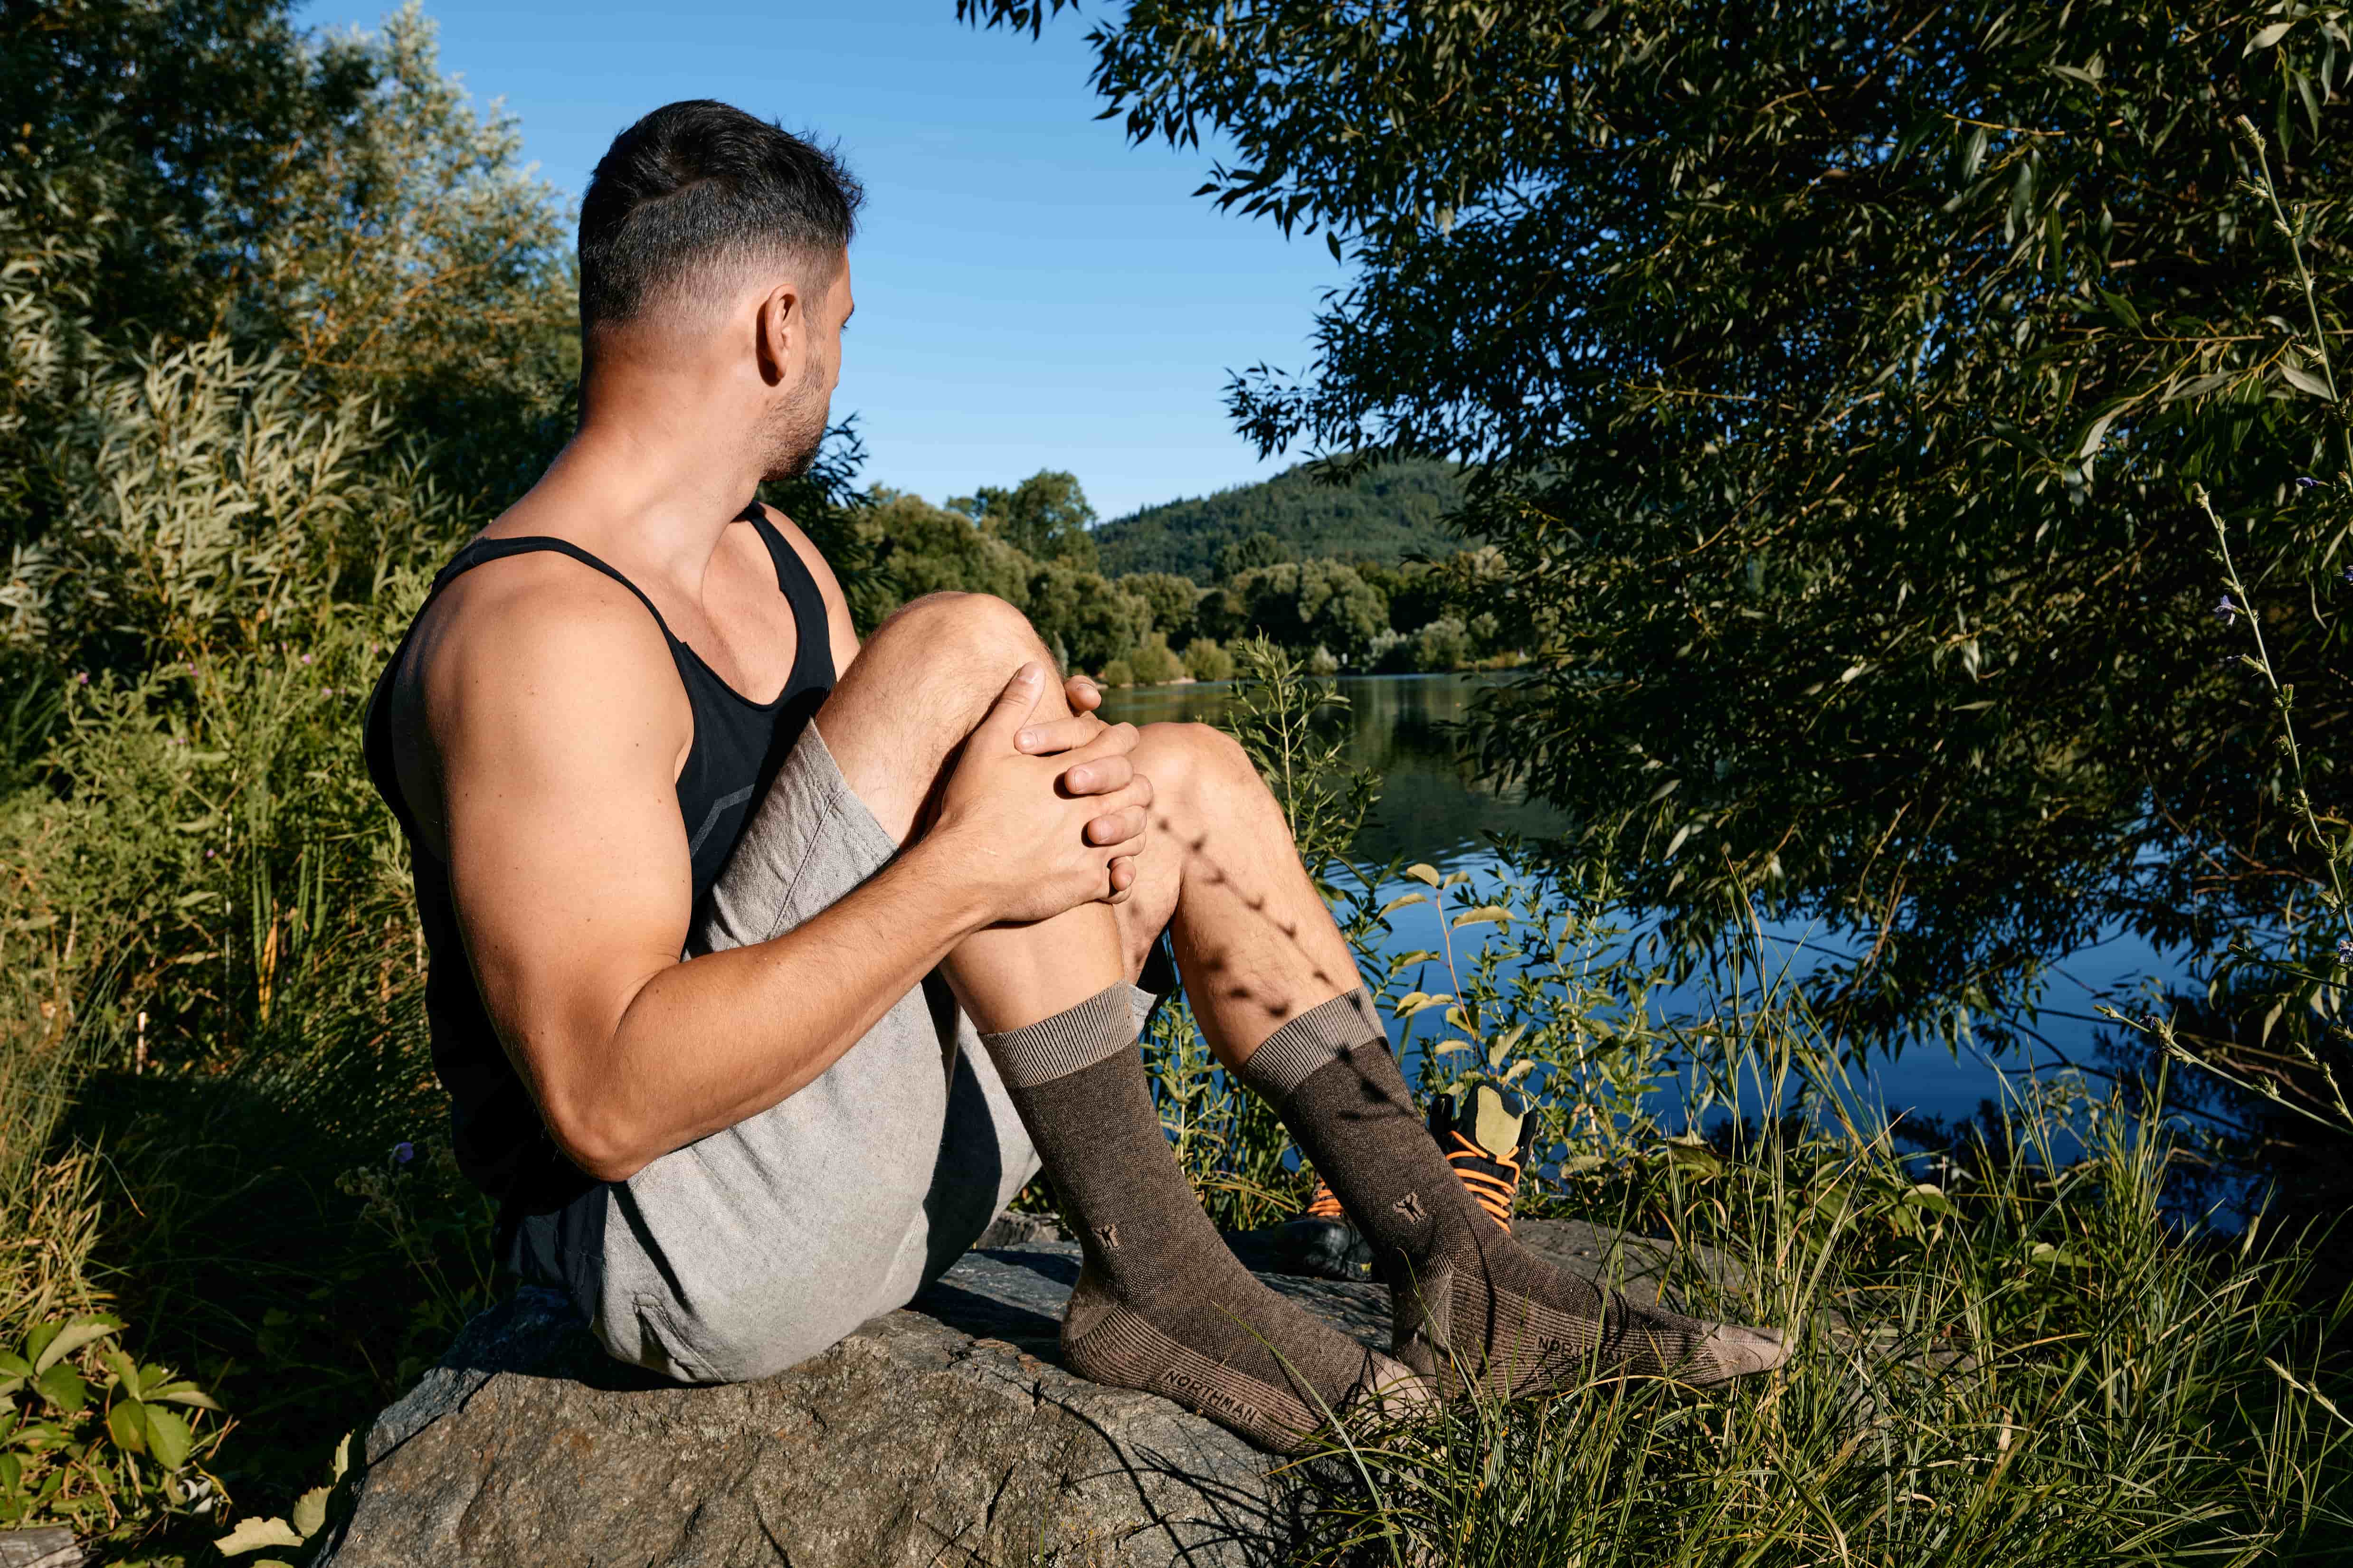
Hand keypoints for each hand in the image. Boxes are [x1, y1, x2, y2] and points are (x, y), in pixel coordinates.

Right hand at [932, 664, 1153, 924]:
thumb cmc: (970, 807)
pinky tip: (1108, 869)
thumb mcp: (986, 747)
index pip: (1120, 743)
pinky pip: (1121, 880)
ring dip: (1127, 826)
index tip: (1111, 743)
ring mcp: (1093, 850)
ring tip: (1108, 825)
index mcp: (1074, 771)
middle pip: (1139, 788)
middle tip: (1113, 787)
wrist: (961, 873)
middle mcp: (1093, 808)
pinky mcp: (1085, 885)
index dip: (1118, 738)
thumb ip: (1014, 705)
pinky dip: (1119, 874)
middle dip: (1129, 783)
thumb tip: (1033, 666)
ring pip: (1137, 833)